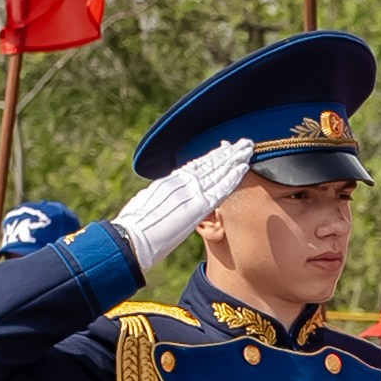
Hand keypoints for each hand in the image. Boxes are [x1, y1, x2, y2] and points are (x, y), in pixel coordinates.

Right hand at [112, 135, 254, 274]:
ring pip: (217, 171)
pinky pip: (219, 189)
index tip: (223, 149)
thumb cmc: (135, 228)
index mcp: (169, 182)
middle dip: (227, 153)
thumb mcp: (147, 204)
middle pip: (209, 164)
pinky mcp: (198, 206)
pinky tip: (243, 168)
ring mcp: (190, 193)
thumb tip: (164, 197)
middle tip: (243, 143)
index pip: (195, 166)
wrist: (132, 237)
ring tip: (248, 149)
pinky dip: (232, 178)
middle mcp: (181, 183)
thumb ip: (161, 198)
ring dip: (234, 160)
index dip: (211, 157)